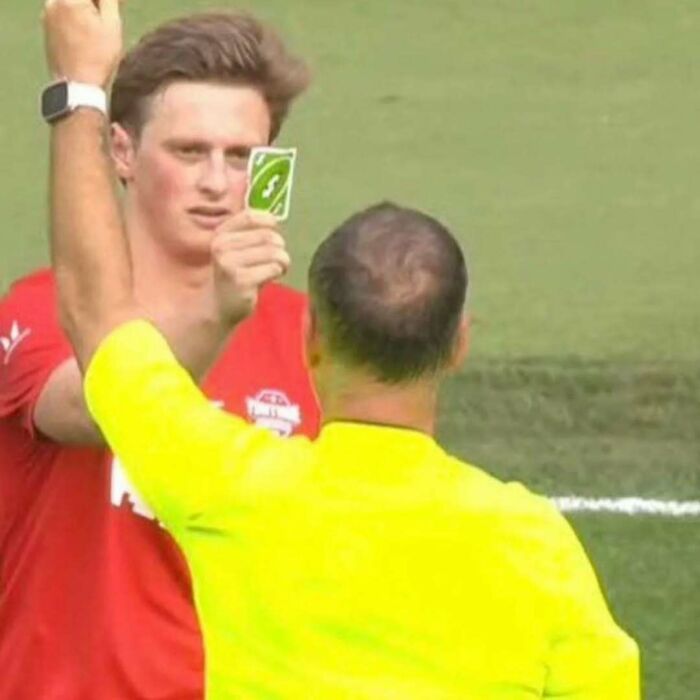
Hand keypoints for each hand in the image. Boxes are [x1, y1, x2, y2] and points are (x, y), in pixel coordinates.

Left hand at [42, 0, 122, 86]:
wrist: (77, 85)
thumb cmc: (99, 57)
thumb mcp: (112, 25)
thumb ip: (109, 0)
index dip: (106, 2)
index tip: (116, 7)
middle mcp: (53, 1)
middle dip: (95, 4)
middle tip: (110, 16)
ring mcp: (47, 14)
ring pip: (71, 3)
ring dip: (85, 10)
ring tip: (98, 28)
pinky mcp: (46, 27)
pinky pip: (63, 13)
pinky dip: (76, 17)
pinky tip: (86, 35)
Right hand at [211, 210, 290, 326]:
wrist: (218, 305)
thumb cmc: (234, 274)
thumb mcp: (235, 249)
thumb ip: (250, 233)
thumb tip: (274, 218)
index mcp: (221, 235)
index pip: (249, 216)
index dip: (268, 220)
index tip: (275, 228)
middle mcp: (222, 246)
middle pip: (267, 236)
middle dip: (280, 247)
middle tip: (280, 258)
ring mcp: (230, 264)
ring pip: (273, 253)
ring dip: (282, 261)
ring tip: (278, 268)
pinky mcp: (242, 281)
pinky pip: (273, 269)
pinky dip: (278, 272)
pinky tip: (271, 278)